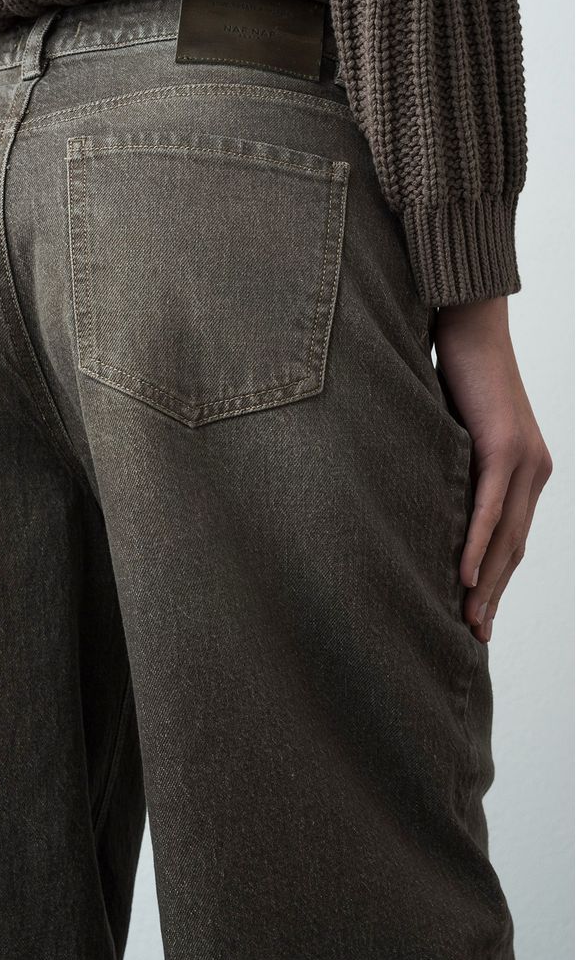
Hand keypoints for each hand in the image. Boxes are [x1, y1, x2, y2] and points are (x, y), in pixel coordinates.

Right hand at [432, 297, 551, 643]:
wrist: (470, 324)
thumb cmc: (456, 375)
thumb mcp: (455, 434)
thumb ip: (452, 469)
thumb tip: (425, 499)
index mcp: (526, 471)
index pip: (511, 539)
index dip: (495, 580)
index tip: (477, 615)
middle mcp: (534, 470)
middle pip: (513, 548)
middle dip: (493, 595)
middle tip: (474, 636)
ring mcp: (523, 460)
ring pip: (505, 536)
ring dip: (485, 583)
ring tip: (468, 621)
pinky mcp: (503, 447)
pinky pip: (488, 507)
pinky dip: (476, 545)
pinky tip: (462, 576)